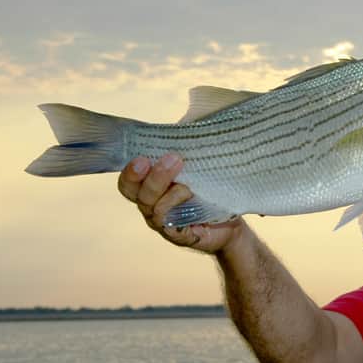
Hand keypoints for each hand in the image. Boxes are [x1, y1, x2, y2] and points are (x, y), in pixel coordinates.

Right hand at [117, 153, 242, 253]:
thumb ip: (184, 148)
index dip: (130, 172)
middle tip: (173, 159)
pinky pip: (172, 227)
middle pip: (137, 195)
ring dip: (171, 193)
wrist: (234, 219)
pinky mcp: (180, 236)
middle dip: (154, 177)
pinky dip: (180, 212)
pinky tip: (192, 200)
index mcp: (149, 188)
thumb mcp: (197, 165)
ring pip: (155, 209)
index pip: (128, 182)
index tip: (142, 157)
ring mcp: (164, 224)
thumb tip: (184, 125)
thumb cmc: (211, 188)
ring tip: (188, 185)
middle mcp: (151, 206)